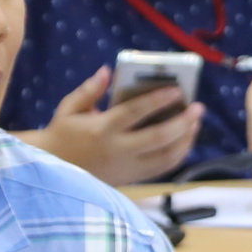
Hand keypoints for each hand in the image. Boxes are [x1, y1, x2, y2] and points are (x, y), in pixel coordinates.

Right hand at [28, 66, 202, 185]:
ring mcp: (127, 168)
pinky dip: (177, 155)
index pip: (135, 112)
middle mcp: (118, 150)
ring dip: (185, 140)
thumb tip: (108, 71)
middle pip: (158, 138)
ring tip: (195, 123)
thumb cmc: (62, 135)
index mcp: (101, 129)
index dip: (158, 100)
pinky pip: (161, 169)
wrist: (53, 173)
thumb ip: (89, 90)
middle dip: (182, 122)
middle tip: (198, 108)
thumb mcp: (68, 108)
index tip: (177, 89)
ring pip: (165, 157)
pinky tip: (185, 141)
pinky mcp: (132, 179)